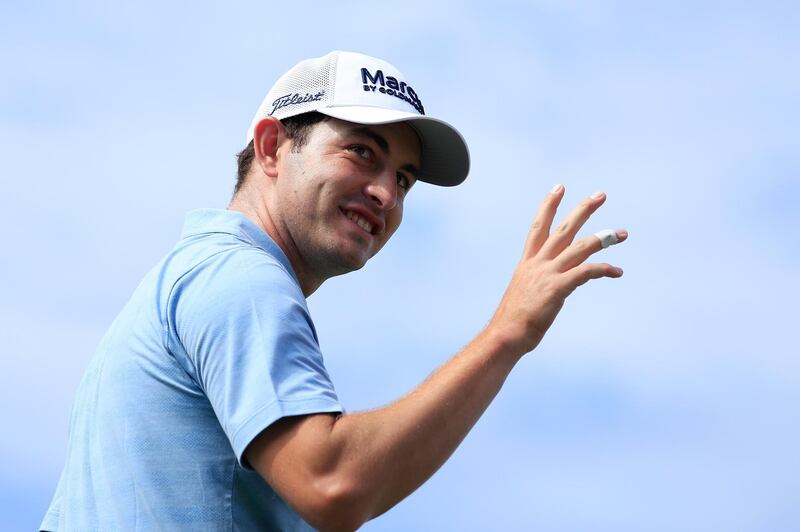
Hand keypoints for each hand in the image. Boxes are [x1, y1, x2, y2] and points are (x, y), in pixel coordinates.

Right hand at [489, 185, 627, 355]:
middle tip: (600, 195)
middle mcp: (538, 263)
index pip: (538, 227)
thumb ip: (536, 283)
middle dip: (583, 210)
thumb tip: (545, 287)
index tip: (559, 188)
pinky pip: (586, 273)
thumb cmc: (514, 320)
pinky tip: (617, 271)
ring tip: (622, 233)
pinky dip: (604, 269)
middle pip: (564, 229)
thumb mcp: (523, 293)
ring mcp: (548, 274)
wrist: (506, 333)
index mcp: (527, 262)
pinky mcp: (558, 288)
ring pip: (580, 247)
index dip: (549, 205)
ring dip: (603, 238)